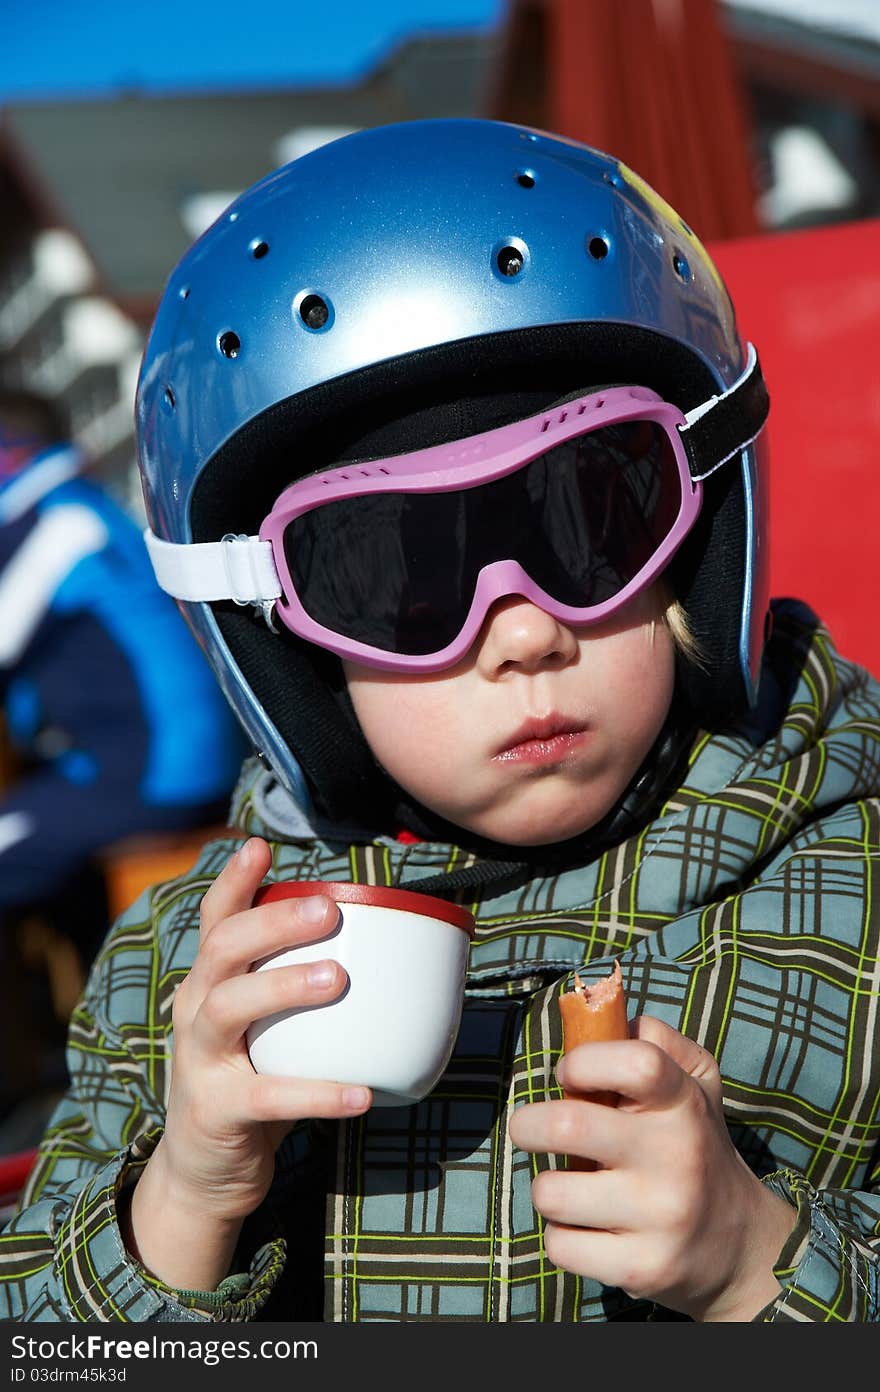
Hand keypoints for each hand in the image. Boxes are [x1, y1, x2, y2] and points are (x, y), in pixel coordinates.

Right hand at [124, 837, 371, 1288]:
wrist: (205, 1172)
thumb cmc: (253, 1079)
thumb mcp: (268, 1027)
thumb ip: (305, 989)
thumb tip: (397, 949)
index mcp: (209, 983)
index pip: (215, 920)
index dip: (233, 881)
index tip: (258, 845)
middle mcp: (195, 1011)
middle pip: (222, 949)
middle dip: (273, 922)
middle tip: (327, 911)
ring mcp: (199, 1061)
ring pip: (230, 1008)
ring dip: (284, 986)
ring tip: (337, 978)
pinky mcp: (217, 1111)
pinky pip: (268, 1096)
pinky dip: (318, 1093)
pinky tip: (361, 1092)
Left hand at [508, 1016, 796, 1320]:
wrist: (740, 1247)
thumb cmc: (695, 1148)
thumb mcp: (696, 1084)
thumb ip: (657, 1040)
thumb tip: (606, 1014)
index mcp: (683, 1104)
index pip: (636, 1061)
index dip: (585, 1060)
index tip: (568, 1074)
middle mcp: (676, 1158)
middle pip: (568, 1124)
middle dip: (528, 1125)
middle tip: (530, 1129)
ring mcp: (659, 1217)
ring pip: (552, 1192)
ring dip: (548, 1188)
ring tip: (573, 1186)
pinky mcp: (641, 1269)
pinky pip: (560, 1246)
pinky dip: (562, 1236)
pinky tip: (589, 1229)